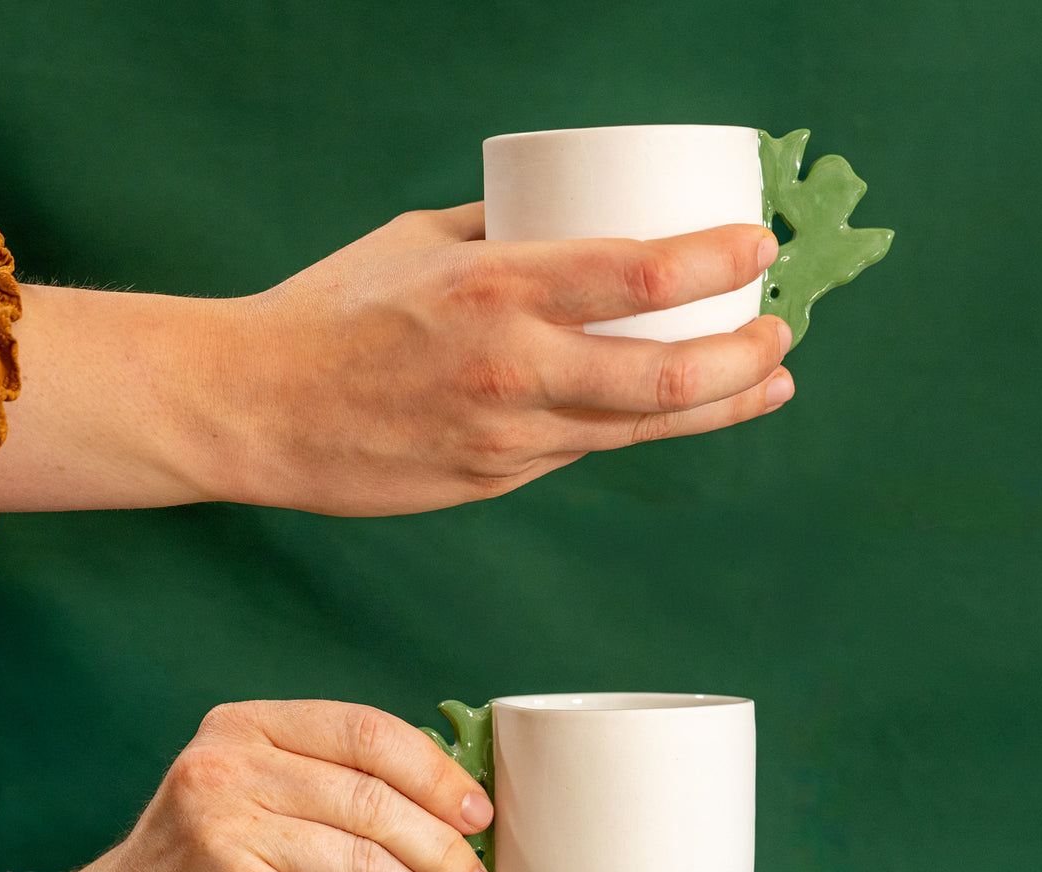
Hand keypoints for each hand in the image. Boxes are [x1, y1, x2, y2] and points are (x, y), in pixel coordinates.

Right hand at [63, 701, 499, 871]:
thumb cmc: (202, 862)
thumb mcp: (247, 790)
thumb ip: (329, 782)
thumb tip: (454, 810)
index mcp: (245, 727)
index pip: (366, 732)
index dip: (436, 772)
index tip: (479, 811)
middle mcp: (231, 772)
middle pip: (376, 802)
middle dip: (447, 850)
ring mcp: (230, 839)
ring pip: (371, 867)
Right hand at [216, 204, 792, 514]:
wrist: (260, 411)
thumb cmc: (329, 313)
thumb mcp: (416, 241)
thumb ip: (499, 233)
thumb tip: (563, 220)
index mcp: (496, 286)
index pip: (644, 272)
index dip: (720, 261)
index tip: (758, 247)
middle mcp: (515, 367)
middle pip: (670, 372)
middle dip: (747, 354)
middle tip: (782, 331)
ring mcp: (508, 437)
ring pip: (641, 426)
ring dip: (720, 404)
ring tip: (767, 383)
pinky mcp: (496, 481)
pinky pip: (583, 449)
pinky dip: (634, 424)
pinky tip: (666, 409)